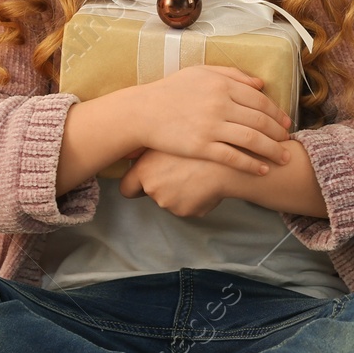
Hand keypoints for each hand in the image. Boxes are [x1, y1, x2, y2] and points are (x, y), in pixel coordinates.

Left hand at [118, 149, 235, 217]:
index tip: (140, 183)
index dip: (133, 186)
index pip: (126, 188)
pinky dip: (193, 199)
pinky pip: (186, 206)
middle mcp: (153, 189)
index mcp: (145, 172)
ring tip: (196, 174)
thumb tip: (138, 155)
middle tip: (178, 171)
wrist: (227, 161)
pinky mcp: (185, 211)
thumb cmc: (199, 145)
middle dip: (161, 186)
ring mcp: (168, 203)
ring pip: (169, 200)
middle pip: (150, 193)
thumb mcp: (170, 140)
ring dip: (179, 191)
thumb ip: (151, 152)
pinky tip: (205, 185)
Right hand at [134, 65, 291, 176]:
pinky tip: (262, 170)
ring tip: (284, 157)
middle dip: (278, 133)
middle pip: (260, 120)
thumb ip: (232, 75)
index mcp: (222, 85)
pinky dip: (250, 164)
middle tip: (288, 141)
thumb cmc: (172, 90)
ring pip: (251, 140)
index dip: (277, 113)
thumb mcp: (201, 73)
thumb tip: (260, 84)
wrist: (142, 112)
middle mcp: (220, 105)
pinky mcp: (200, 147)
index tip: (286, 123)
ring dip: (272, 150)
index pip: (260, 101)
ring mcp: (211, 127)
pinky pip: (232, 157)